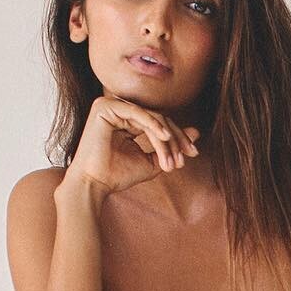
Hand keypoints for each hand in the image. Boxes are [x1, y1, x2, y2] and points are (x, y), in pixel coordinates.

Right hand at [66, 94, 200, 196]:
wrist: (94, 184)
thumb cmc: (118, 175)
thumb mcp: (151, 161)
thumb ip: (171, 146)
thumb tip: (196, 132)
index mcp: (127, 120)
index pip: (159, 123)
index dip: (178, 138)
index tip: (193, 153)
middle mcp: (118, 110)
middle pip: (158, 118)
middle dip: (176, 138)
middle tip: (188, 155)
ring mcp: (110, 105)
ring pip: (151, 117)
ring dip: (167, 138)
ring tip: (174, 158)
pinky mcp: (104, 106)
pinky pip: (138, 113)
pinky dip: (154, 125)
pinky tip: (165, 138)